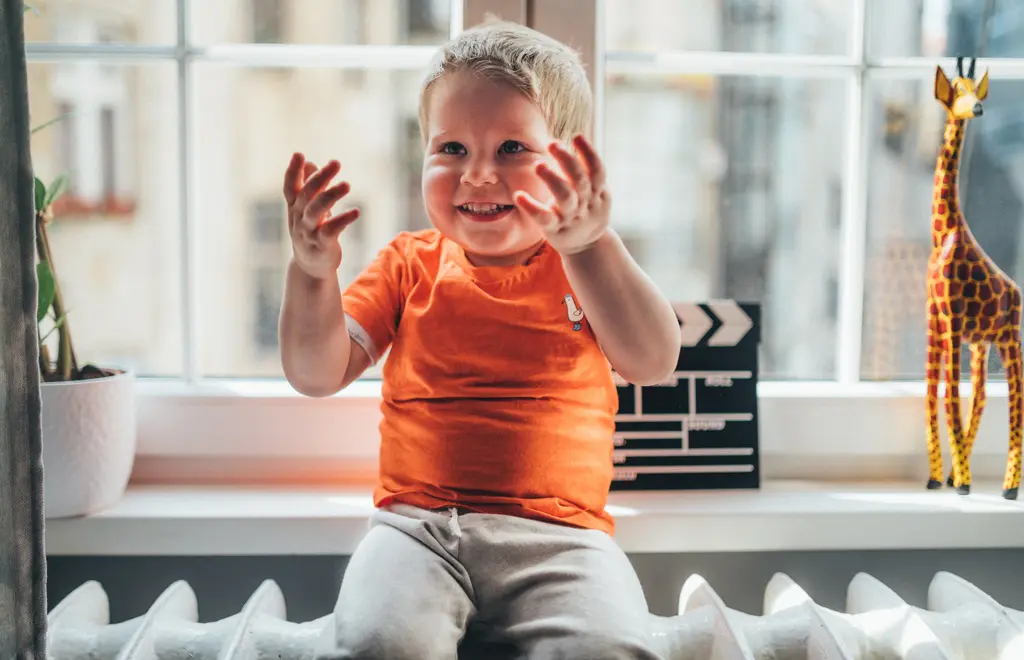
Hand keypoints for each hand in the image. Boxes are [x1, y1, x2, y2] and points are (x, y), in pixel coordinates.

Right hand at [283, 152, 359, 280]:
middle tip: (336, 163)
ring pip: (316, 211)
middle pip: (306, 195)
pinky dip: (343, 220)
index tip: (299, 154)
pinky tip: (356, 212)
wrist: (310, 268)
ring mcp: (308, 232)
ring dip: (330, 196)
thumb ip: (308, 186)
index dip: (293, 171)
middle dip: (320, 178)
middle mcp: (298, 218)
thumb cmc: (311, 232)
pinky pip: (331, 231)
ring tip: (346, 184)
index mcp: (295, 208)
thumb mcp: (307, 210)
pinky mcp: (321, 245)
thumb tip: (309, 162)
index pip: (290, 187)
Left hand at [513, 134, 610, 255]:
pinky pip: (543, 219)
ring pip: (564, 197)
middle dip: (567, 161)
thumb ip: (589, 171)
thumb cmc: (588, 212)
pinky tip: (519, 195)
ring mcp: (570, 217)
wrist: (589, 247)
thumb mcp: (597, 193)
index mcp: (597, 193)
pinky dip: (531, 207)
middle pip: (580, 180)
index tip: (577, 136)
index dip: (589, 153)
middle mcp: (585, 204)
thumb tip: (580, 138)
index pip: (597, 171)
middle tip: (552, 144)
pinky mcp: (555, 230)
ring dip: (552, 179)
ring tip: (538, 164)